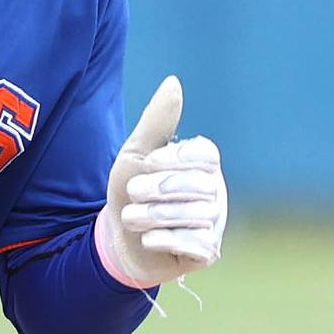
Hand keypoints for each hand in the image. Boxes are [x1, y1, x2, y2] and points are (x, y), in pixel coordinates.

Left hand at [94, 76, 226, 288]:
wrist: (116, 236)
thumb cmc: (130, 188)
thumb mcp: (136, 152)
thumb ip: (157, 120)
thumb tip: (174, 82)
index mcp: (204, 164)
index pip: (206, 155)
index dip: (174, 160)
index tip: (147, 163)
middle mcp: (217, 191)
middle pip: (197, 186)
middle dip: (153, 191)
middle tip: (133, 194)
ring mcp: (216, 223)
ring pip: (193, 216)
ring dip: (149, 217)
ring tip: (134, 219)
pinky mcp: (208, 251)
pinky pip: (194, 243)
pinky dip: (161, 240)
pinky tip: (151, 239)